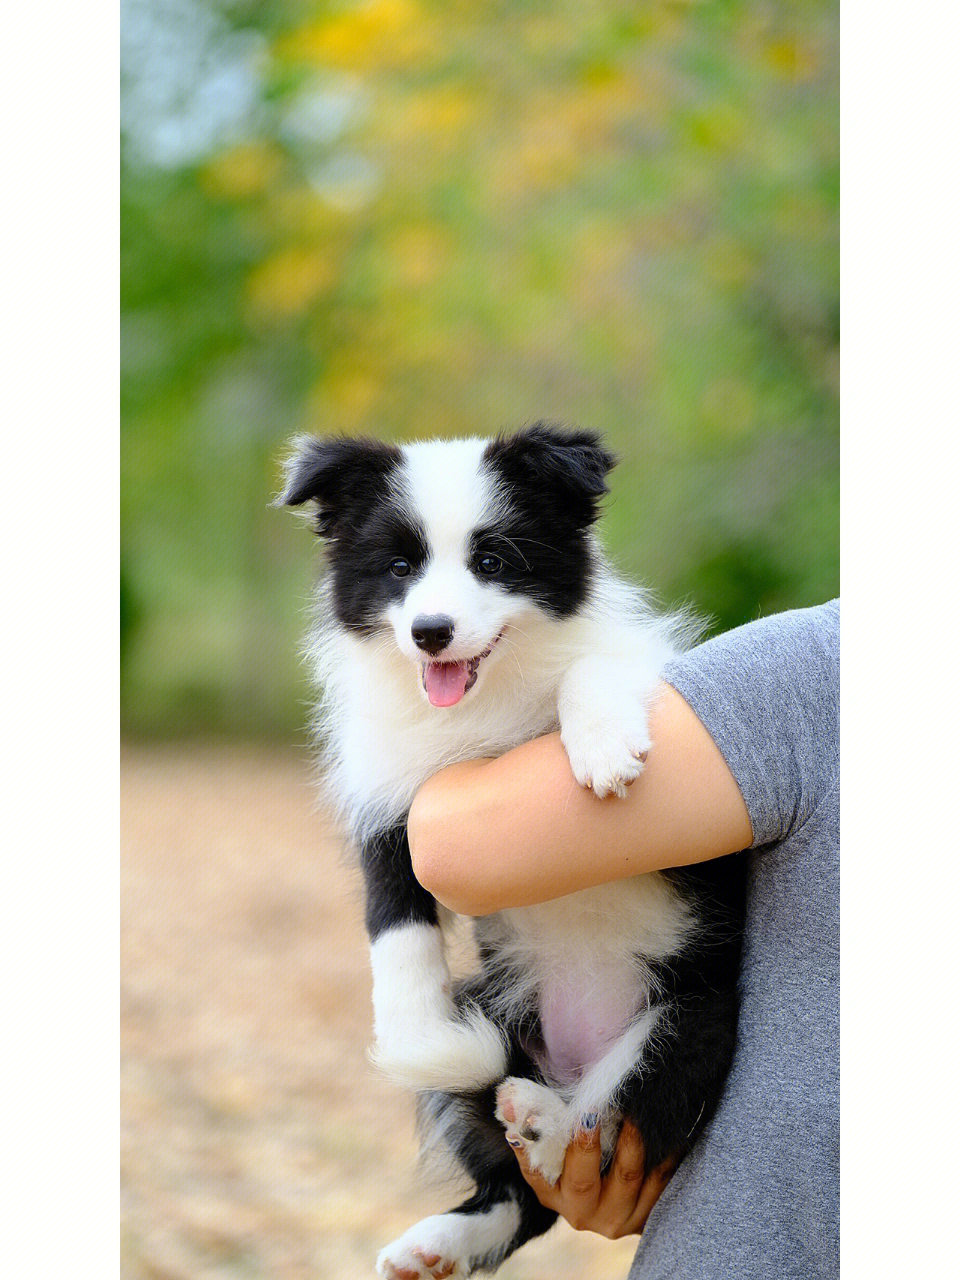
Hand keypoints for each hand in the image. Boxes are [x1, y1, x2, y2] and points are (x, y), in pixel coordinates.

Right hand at [508, 1119, 675, 1237]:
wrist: (618, 1197)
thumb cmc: (578, 1154)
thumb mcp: (553, 1142)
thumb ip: (532, 1118)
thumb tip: (507, 1098)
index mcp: (551, 1193)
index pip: (536, 1172)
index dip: (538, 1143)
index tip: (540, 1114)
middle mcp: (581, 1213)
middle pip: (583, 1182)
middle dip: (588, 1143)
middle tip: (594, 1107)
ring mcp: (616, 1218)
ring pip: (627, 1179)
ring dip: (633, 1141)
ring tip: (635, 1109)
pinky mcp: (646, 1217)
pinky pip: (659, 1183)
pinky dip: (664, 1154)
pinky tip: (668, 1127)